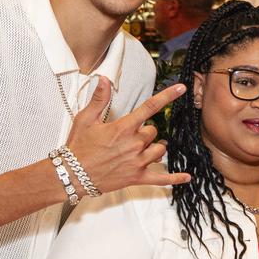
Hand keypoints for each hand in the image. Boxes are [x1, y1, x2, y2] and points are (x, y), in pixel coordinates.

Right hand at [66, 79, 190, 193]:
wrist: (72, 175)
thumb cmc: (78, 147)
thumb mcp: (85, 119)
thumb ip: (99, 99)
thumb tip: (104, 79)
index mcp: (123, 128)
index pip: (150, 107)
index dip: (167, 96)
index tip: (181, 88)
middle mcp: (134, 144)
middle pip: (154, 132)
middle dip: (145, 132)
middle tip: (129, 136)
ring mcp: (138, 162)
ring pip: (160, 150)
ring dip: (154, 147)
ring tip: (142, 149)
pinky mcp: (138, 177)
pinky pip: (161, 179)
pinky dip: (174, 178)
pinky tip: (186, 176)